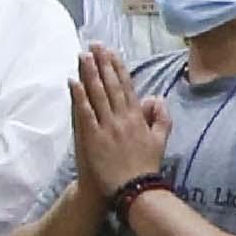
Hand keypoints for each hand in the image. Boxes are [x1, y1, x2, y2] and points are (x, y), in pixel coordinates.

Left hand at [68, 47, 170, 200]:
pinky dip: (79, 96)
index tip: (111, 52)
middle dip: (102, 63)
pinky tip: (73, 81)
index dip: (118, 68)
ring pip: (97, 94)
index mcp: (138, 118)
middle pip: (110, 85)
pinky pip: (85, 112)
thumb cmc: (146, 167)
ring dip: (89, 73)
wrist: (133, 189)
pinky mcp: (92, 137)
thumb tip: (158, 98)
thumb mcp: (160, 141)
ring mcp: (106, 127)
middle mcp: (122, 118)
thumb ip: (161, 118)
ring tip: (83, 56)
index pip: (126, 86)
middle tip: (94, 45)